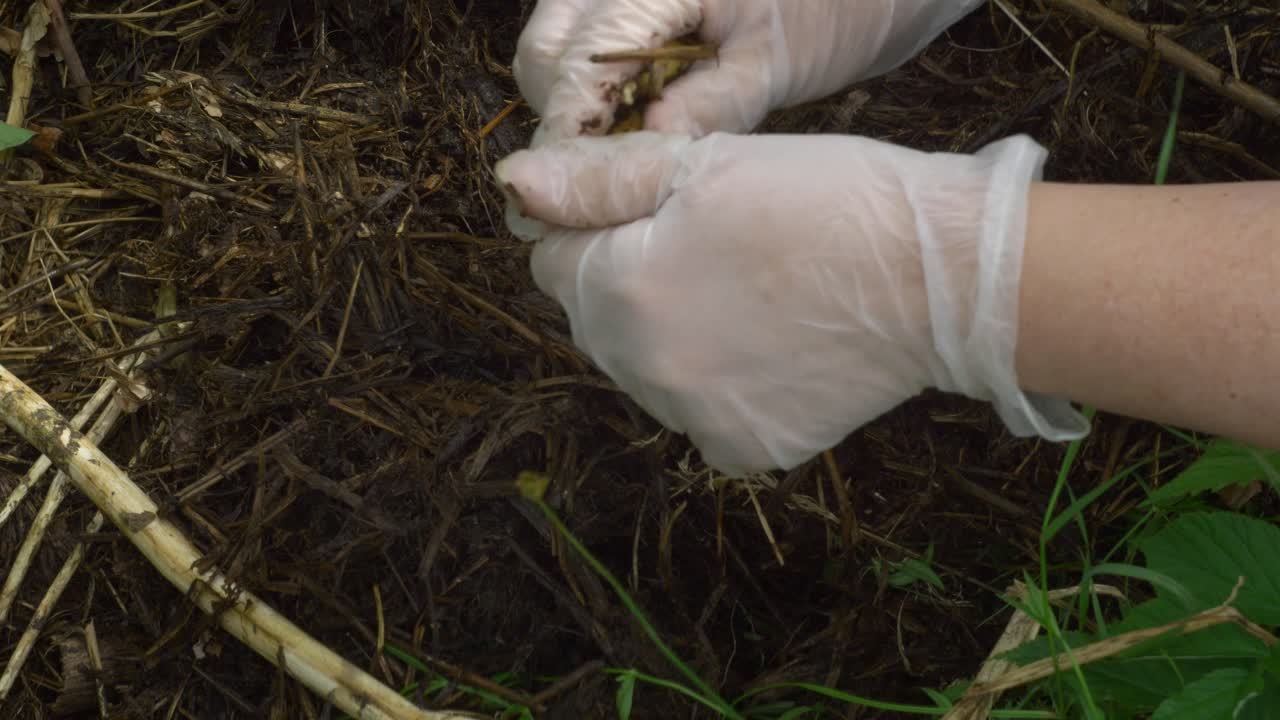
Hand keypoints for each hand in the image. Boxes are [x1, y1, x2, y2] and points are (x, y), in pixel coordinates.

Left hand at [495, 131, 1088, 473]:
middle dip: (631, 285)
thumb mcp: (703, 167)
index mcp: (619, 291)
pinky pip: (701, 417)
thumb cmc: (825, 202)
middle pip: (597, 323)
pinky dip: (723, 388)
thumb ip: (598, 184)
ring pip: (648, 371)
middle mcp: (642, 370)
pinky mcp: (746, 450)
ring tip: (752, 295)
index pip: (554, 263)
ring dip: (674, 338)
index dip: (598, 228)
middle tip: (715, 250)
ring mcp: (693, 420)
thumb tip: (515, 187)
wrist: (939, 278)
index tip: (658, 214)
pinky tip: (773, 349)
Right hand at [513, 0, 984, 142]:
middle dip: (562, 117)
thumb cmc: (843, 6)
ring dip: (576, 106)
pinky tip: (634, 131)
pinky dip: (600, 91)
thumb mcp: (778, 61)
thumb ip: (708, 104)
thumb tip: (643, 156)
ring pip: (558, 47)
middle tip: (598, 182)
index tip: (573, 196)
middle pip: (546, 49)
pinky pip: (591, 48)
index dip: (571, 132)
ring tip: (616, 162)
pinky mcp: (642, 5)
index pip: (576, 61)